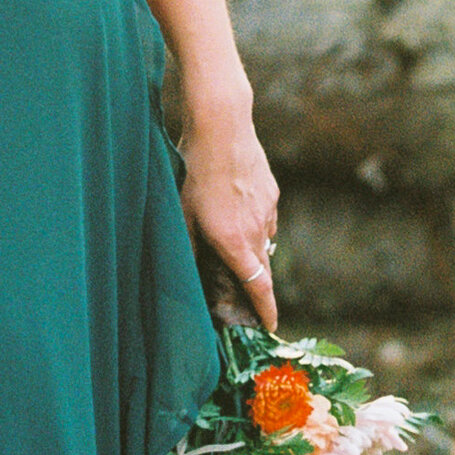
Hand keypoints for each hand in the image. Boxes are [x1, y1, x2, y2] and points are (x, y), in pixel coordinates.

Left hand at [179, 93, 280, 333]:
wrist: (223, 126)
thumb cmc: (195, 170)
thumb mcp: (183, 212)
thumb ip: (189, 246)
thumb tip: (191, 269)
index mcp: (235, 242)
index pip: (259, 288)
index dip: (266, 311)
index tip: (271, 327)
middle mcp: (257, 230)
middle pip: (264, 270)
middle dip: (258, 288)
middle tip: (248, 298)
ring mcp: (268, 209)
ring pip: (264, 241)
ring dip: (252, 250)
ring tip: (230, 240)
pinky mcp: (271, 191)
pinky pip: (265, 218)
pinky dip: (254, 223)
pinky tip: (235, 207)